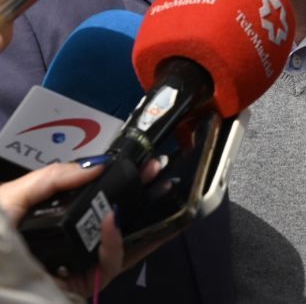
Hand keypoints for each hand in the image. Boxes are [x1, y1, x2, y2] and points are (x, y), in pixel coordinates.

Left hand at [0, 161, 125, 296]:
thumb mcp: (12, 198)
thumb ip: (51, 178)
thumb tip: (95, 166)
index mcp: (53, 216)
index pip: (92, 195)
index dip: (115, 178)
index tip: (133, 161)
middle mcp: (70, 238)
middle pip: (113, 215)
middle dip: (138, 194)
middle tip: (152, 173)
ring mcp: (80, 262)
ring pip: (120, 241)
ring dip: (135, 219)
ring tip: (136, 197)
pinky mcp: (84, 283)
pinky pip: (110, 264)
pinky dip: (114, 243)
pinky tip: (110, 222)